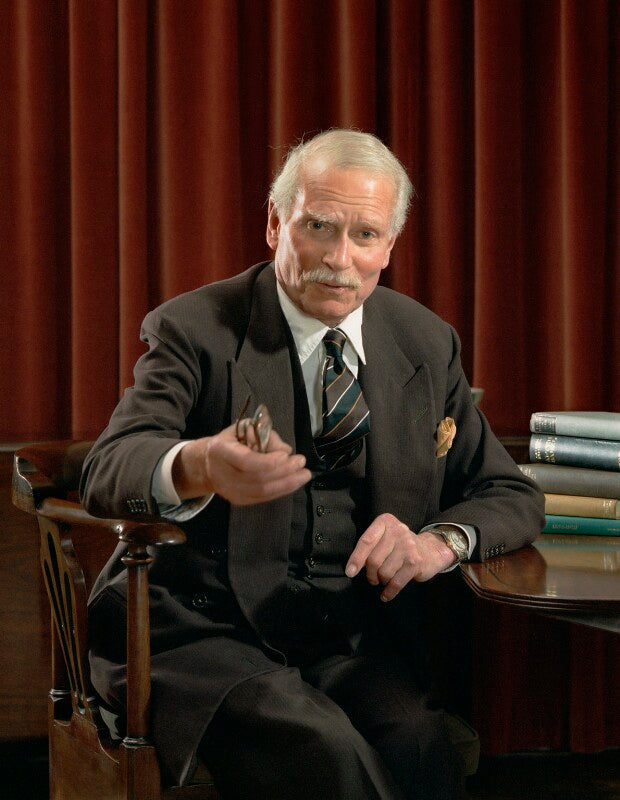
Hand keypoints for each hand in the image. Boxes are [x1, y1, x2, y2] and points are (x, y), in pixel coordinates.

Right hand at [172, 423, 310, 504]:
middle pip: (257, 479)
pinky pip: (263, 498)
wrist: (208, 463)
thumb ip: (264, 436)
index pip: (246, 461)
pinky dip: (280, 490)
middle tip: (301, 463)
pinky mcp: (238, 500)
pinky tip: (293, 482)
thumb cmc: (230, 441)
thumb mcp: (244, 429)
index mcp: (221, 451)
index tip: (287, 456)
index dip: (268, 461)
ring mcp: (229, 491)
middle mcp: (222, 474)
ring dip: (287, 484)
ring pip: (262, 492)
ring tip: (303, 475)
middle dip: (284, 472)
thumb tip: (286, 450)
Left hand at [345, 513, 456, 600]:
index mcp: (386, 521)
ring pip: (384, 572)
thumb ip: (370, 546)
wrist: (431, 550)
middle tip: (372, 578)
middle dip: (370, 574)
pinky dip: (389, 592)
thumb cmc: (400, 545)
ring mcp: (408, 546)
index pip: (366, 541)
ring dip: (381, 581)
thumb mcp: (385, 537)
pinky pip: (396, 582)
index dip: (356, 559)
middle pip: (373, 560)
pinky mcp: (415, 562)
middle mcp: (398, 531)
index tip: (350, 572)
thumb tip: (352, 568)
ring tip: (384, 580)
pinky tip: (385, 595)